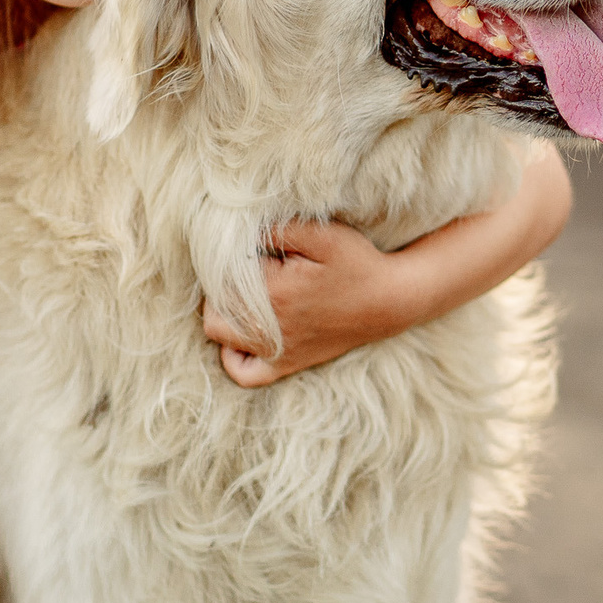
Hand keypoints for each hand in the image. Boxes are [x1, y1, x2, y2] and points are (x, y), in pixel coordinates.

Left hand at [202, 217, 416, 387]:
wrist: (389, 302)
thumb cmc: (357, 263)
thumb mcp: (323, 235)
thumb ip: (279, 228)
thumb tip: (243, 231)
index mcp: (274, 292)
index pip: (222, 275)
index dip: (225, 258)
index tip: (246, 248)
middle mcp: (269, 327)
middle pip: (213, 308)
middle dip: (217, 287)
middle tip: (240, 270)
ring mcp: (276, 350)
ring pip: (220, 337)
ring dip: (222, 314)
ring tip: (241, 296)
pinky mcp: (287, 363)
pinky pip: (244, 374)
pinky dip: (233, 356)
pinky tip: (244, 335)